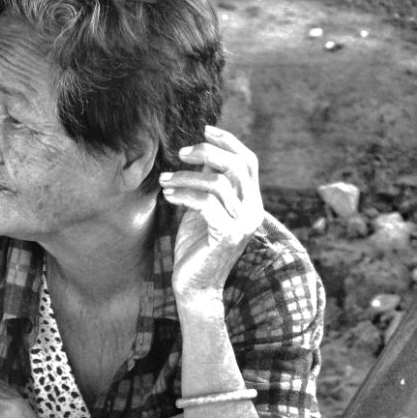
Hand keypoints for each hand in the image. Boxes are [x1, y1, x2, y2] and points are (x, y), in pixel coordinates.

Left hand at [159, 126, 263, 309]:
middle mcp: (253, 212)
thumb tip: (201, 154)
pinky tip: (168, 196)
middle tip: (181, 153)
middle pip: (238, 166)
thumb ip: (206, 185)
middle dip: (208, 152)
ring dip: (186, 177)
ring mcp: (243, 224)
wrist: (195, 287)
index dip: (229, 142)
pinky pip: (207, 203)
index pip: (249, 162)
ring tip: (165, 181)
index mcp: (251, 203)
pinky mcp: (228, 235)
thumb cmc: (196, 249)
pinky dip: (184, 194)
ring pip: (218, 183)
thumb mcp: (201, 210)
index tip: (205, 129)